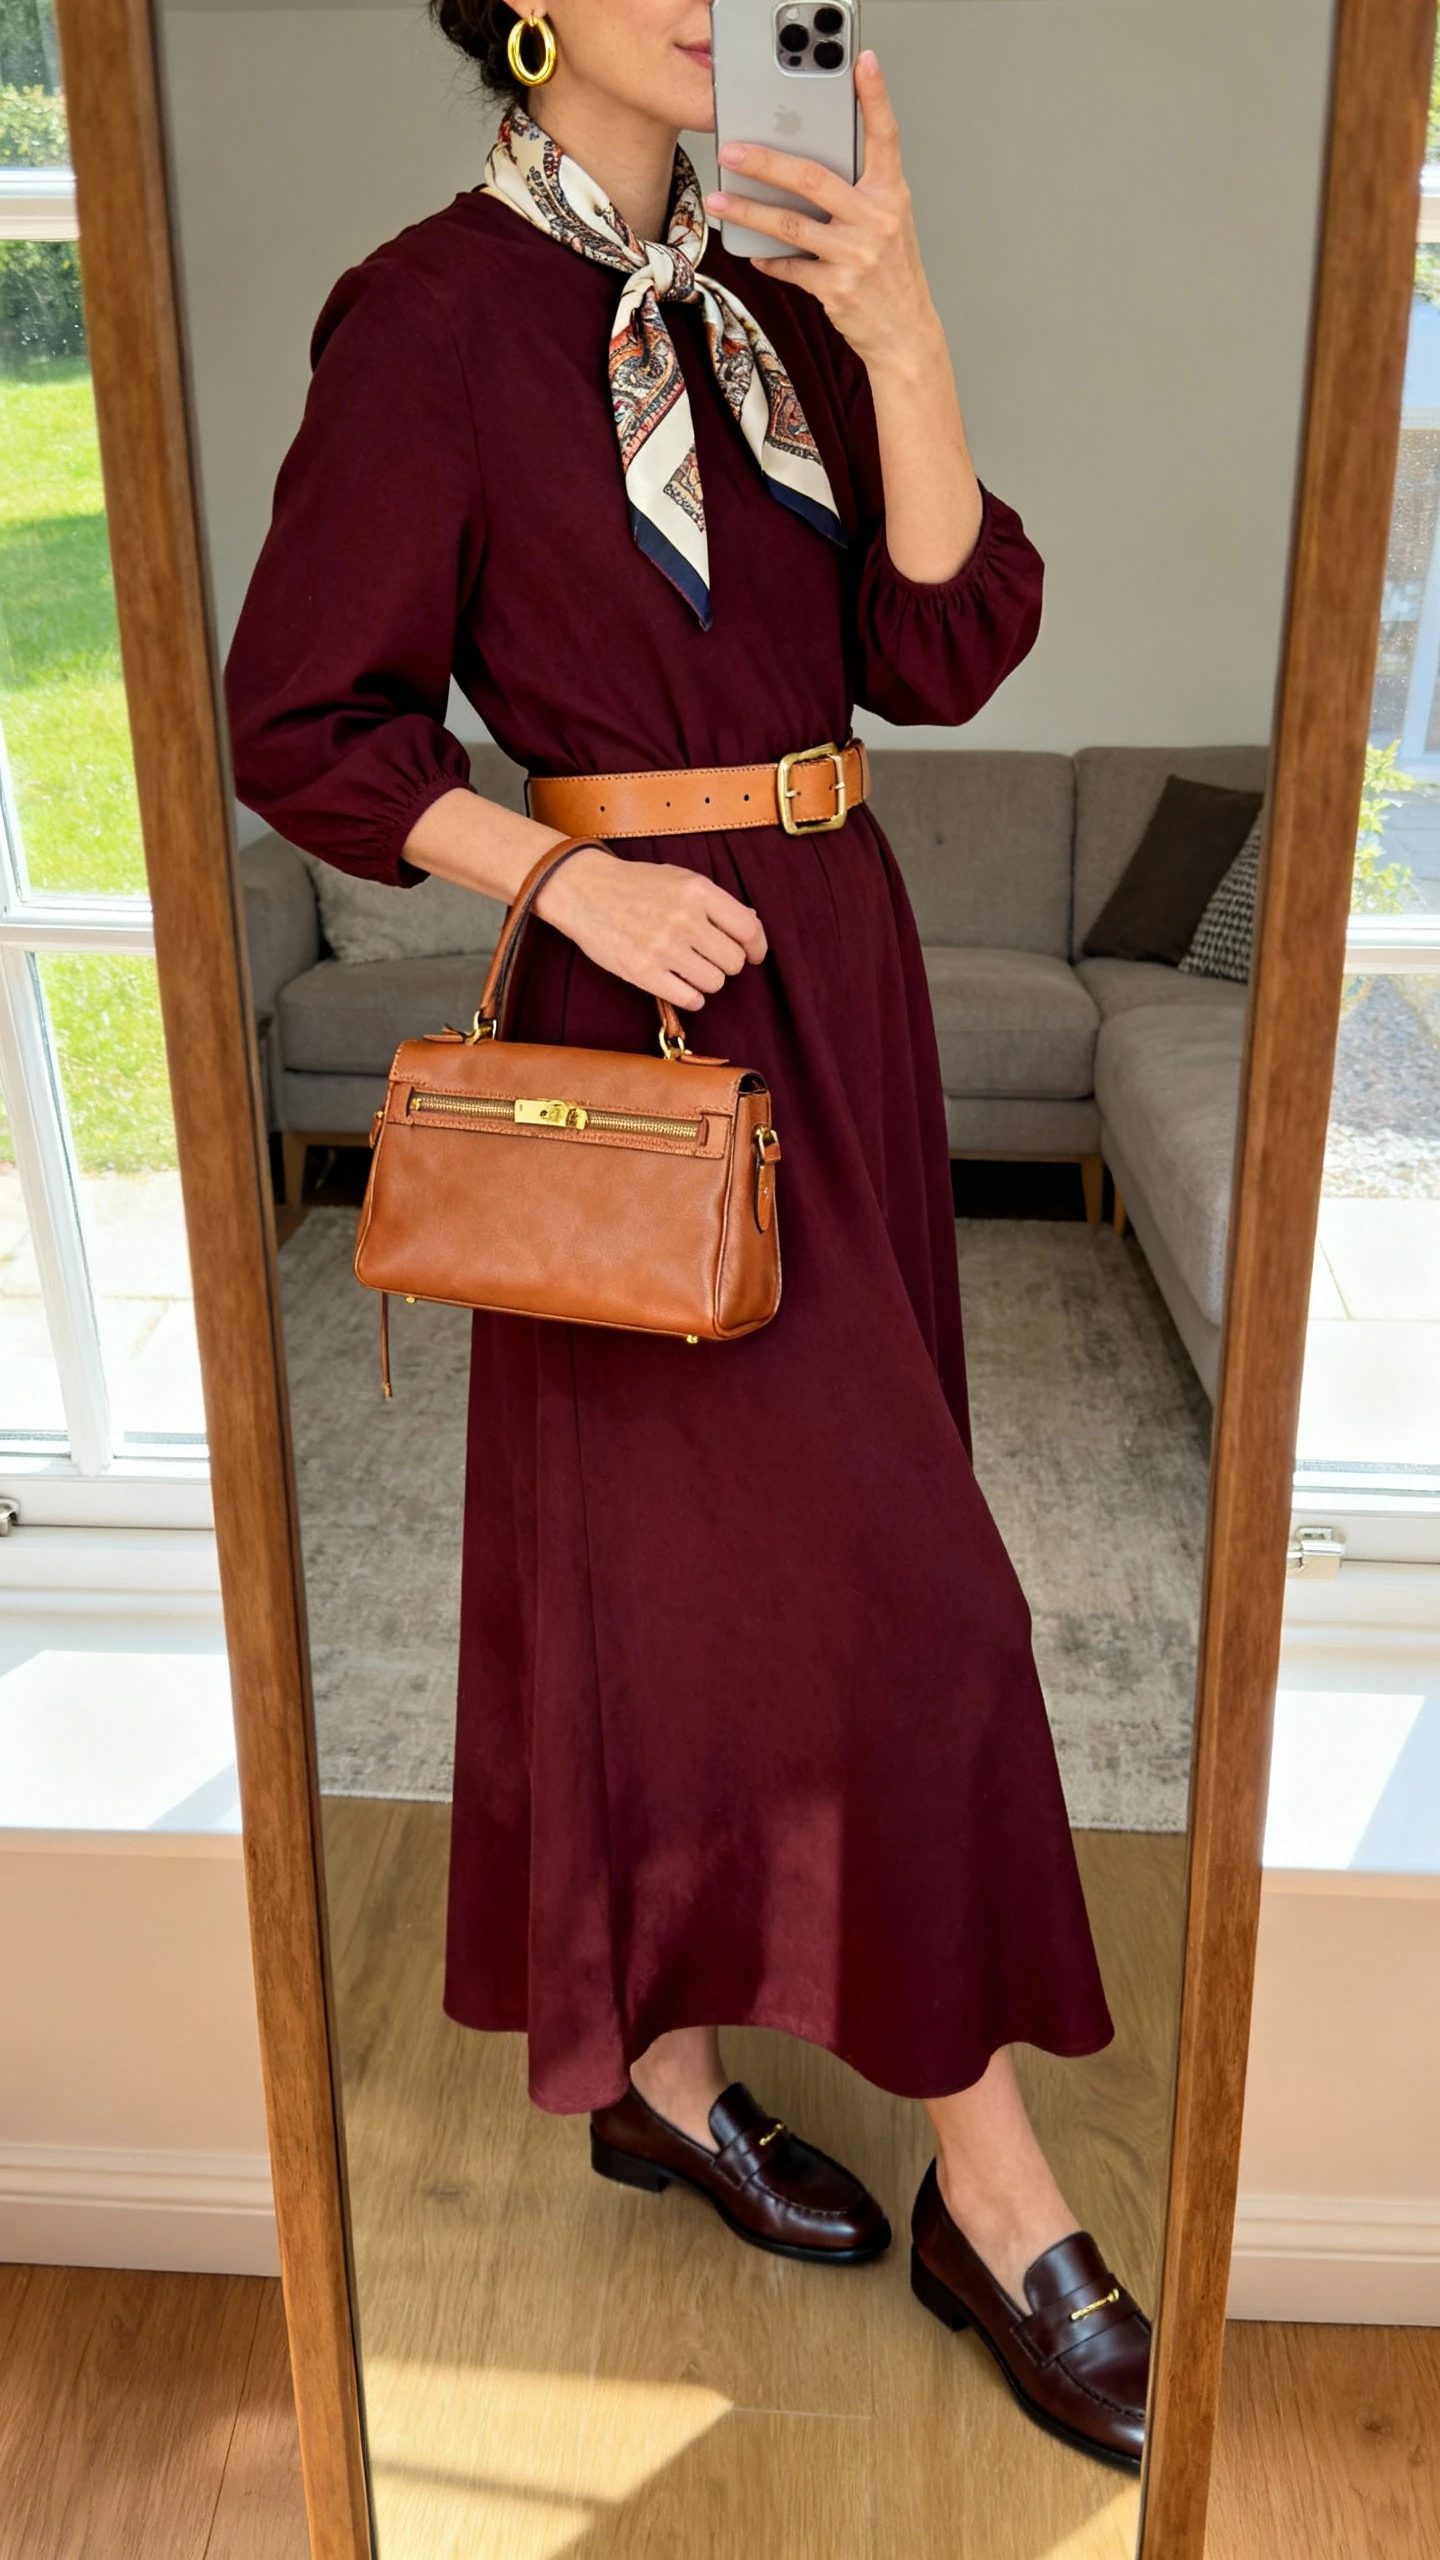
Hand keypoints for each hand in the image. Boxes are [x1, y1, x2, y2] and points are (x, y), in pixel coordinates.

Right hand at [535, 847, 766, 1010]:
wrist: (585, 890)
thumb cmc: (637, 885)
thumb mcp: (681, 879)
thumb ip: (717, 902)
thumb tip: (752, 924)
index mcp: (698, 891)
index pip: (749, 929)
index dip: (757, 947)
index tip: (753, 954)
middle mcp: (684, 919)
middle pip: (734, 961)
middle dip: (728, 964)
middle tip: (712, 958)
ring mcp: (663, 947)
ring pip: (714, 982)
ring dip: (708, 980)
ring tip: (691, 969)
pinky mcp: (644, 972)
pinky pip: (689, 999)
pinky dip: (692, 997)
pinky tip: (682, 985)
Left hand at [706, 51, 940, 377]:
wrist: (906, 334)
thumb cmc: (891, 273)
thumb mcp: (887, 224)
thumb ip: (857, 193)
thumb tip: (803, 169)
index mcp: (891, 195)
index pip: (885, 137)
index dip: (875, 97)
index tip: (863, 62)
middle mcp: (877, 220)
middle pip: (812, 178)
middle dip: (765, 163)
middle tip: (731, 151)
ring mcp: (857, 255)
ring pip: (790, 225)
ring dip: (748, 212)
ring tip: (718, 202)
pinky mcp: (837, 288)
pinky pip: (790, 267)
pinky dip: (769, 259)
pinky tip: (753, 251)